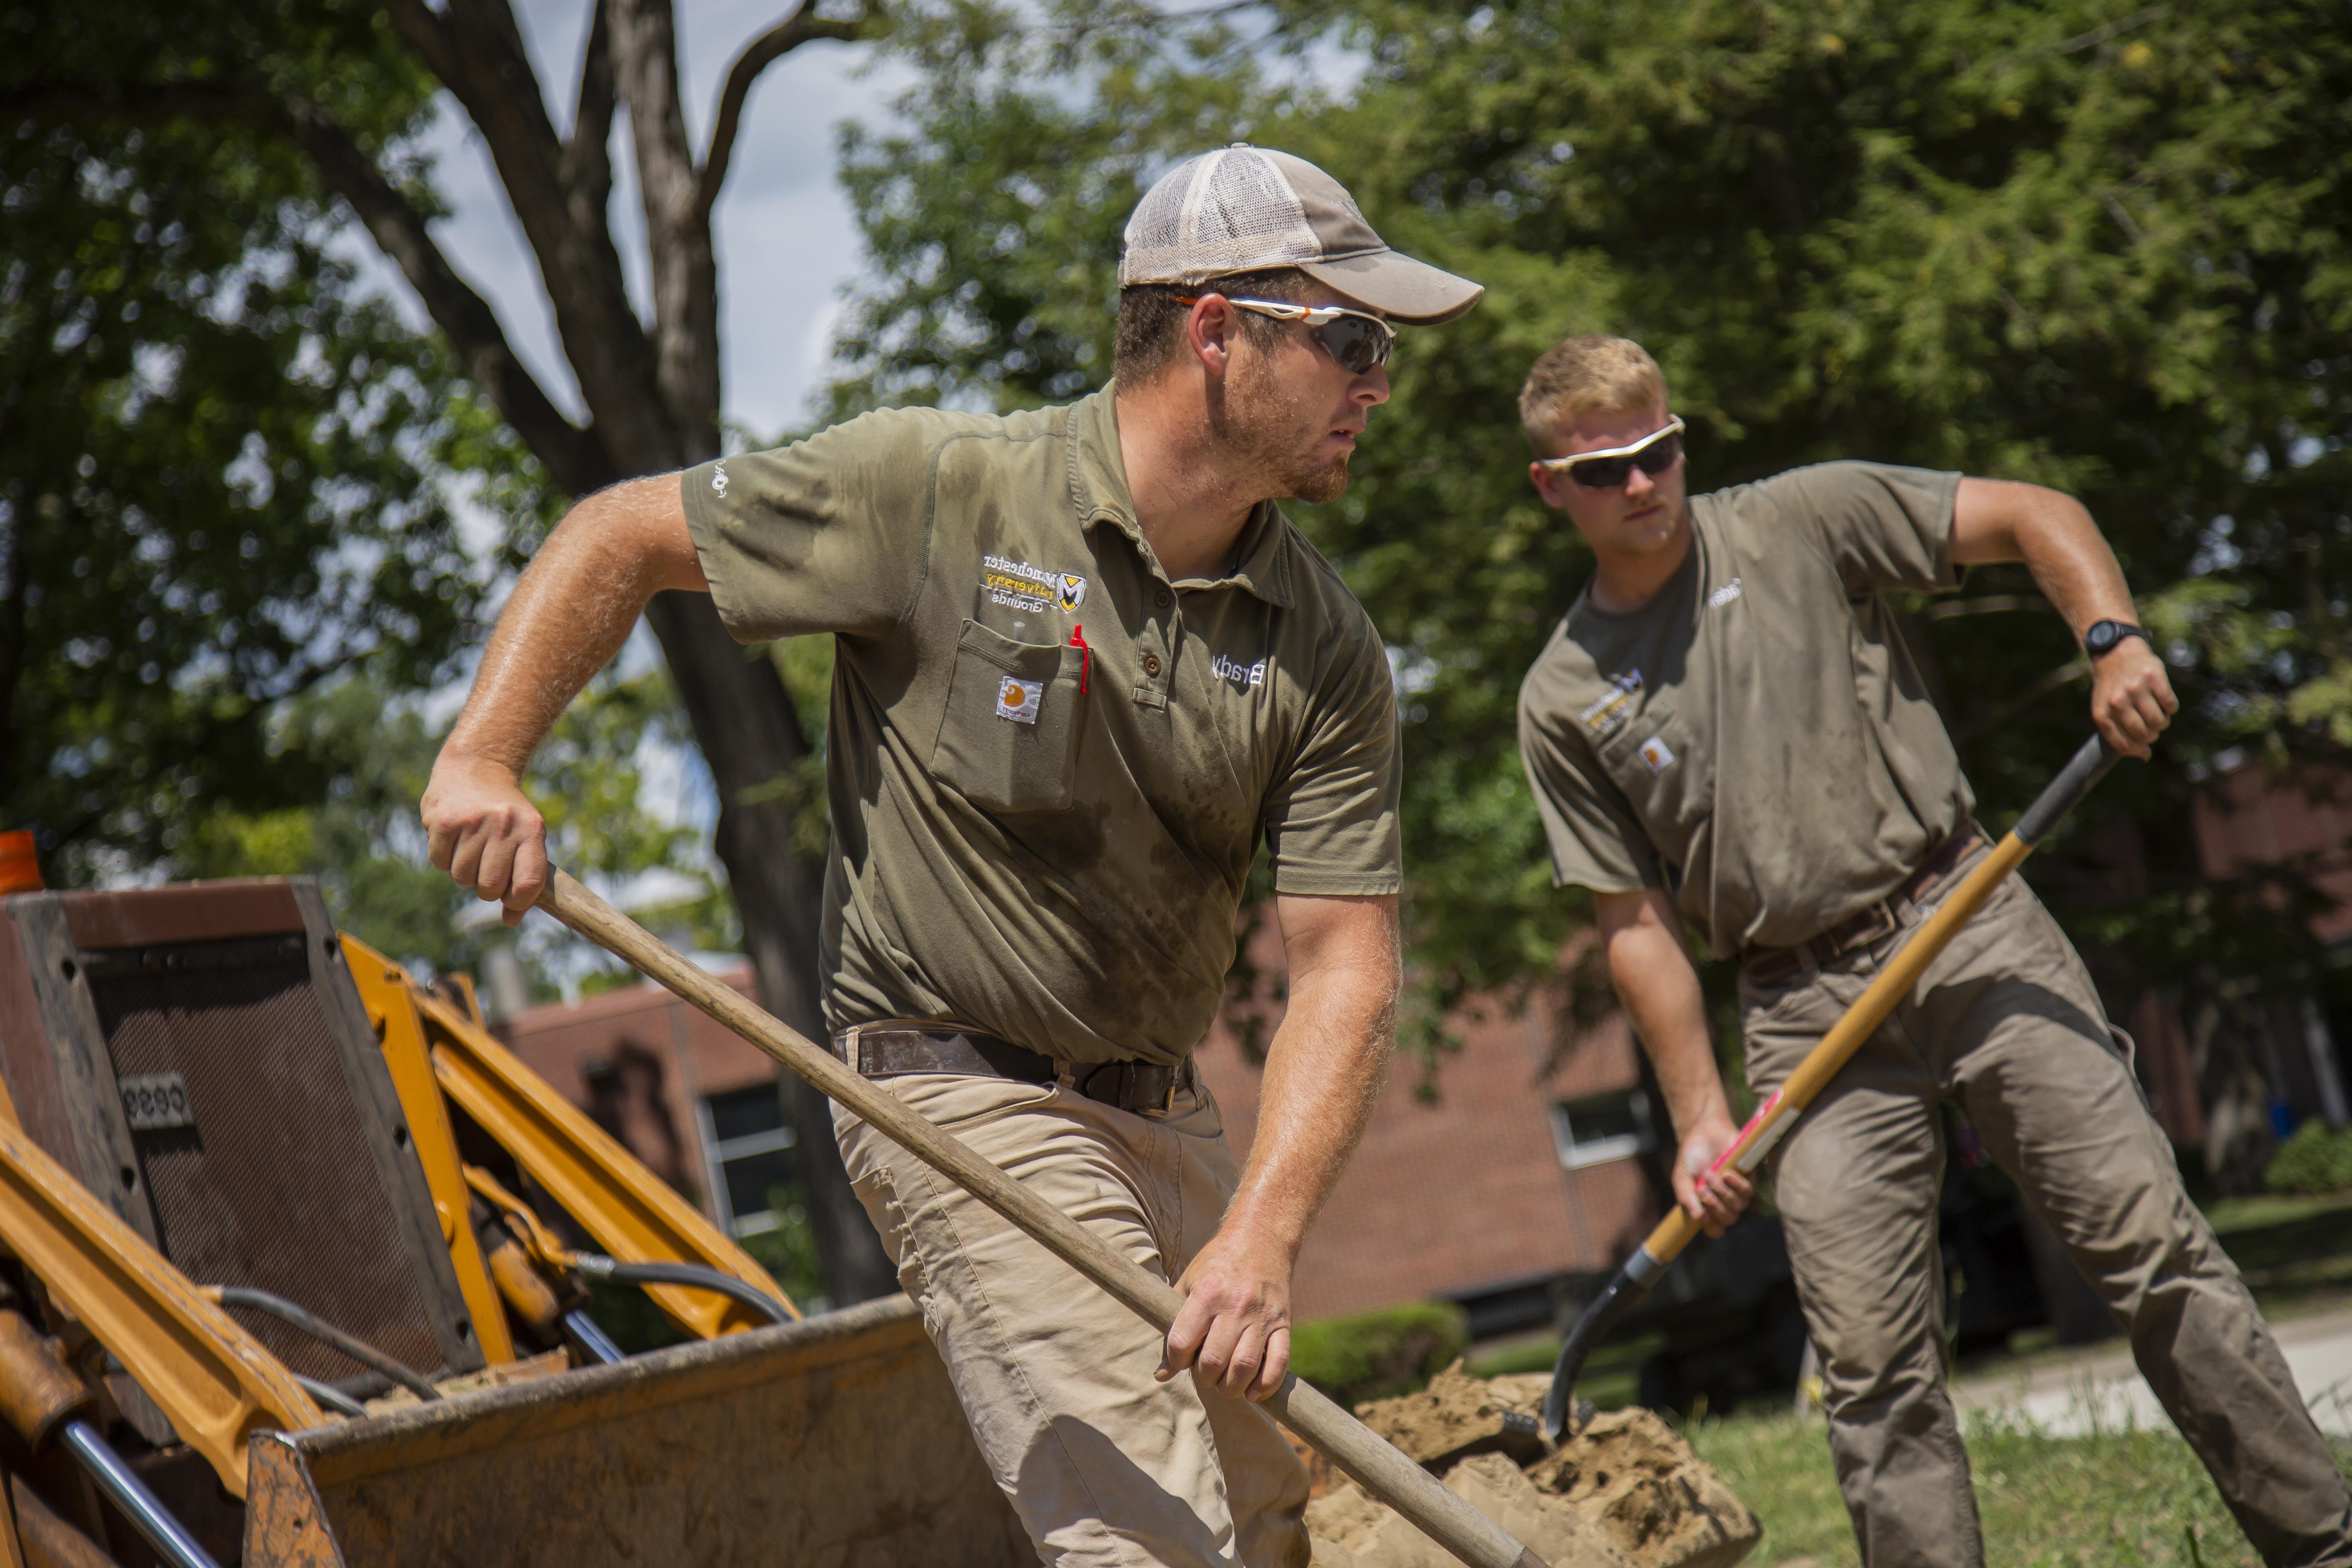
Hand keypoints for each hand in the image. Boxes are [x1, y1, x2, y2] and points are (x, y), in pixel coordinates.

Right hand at [421, 752, 547, 927]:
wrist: (476, 765)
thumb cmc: (506, 813)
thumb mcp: (526, 836)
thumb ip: (524, 878)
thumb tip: (511, 921)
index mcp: (532, 830)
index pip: (529, 884)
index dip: (518, 903)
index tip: (511, 902)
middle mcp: (504, 824)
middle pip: (491, 888)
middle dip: (487, 888)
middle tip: (487, 868)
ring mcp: (472, 822)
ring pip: (462, 879)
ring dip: (464, 872)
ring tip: (471, 848)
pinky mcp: (443, 821)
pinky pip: (439, 863)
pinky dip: (444, 859)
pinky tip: (453, 838)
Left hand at [1161, 1223, 1293, 1401]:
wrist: (1262, 1239)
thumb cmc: (1217, 1265)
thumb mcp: (1188, 1284)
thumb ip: (1173, 1328)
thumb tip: (1161, 1374)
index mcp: (1206, 1294)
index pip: (1182, 1343)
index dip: (1176, 1361)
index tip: (1180, 1359)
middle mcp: (1235, 1305)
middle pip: (1213, 1361)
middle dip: (1203, 1378)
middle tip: (1204, 1374)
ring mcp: (1262, 1316)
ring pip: (1245, 1367)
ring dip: (1231, 1387)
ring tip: (1225, 1384)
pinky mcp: (1284, 1324)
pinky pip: (1279, 1363)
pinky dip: (1266, 1385)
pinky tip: (1253, 1392)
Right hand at [1673, 1115, 1754, 1237]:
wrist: (1705, 1132)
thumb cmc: (1692, 1156)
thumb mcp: (1681, 1178)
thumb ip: (1686, 1199)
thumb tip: (1699, 1219)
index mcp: (1706, 1206)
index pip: (1715, 1230)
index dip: (1712, 1227)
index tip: (1703, 1214)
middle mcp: (1723, 1202)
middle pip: (1728, 1220)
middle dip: (1714, 1205)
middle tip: (1703, 1188)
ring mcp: (1736, 1192)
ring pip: (1738, 1207)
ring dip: (1723, 1193)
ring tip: (1711, 1175)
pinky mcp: (1748, 1179)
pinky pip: (1748, 1192)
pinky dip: (1736, 1185)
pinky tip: (1727, 1173)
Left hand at [2089, 639, 2176, 759]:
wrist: (2116, 653)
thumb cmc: (2112, 687)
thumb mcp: (2104, 709)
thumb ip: (2118, 733)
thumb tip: (2144, 756)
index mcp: (2102, 713)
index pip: (2124, 744)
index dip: (2138, 751)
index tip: (2144, 750)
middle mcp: (2117, 702)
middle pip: (2145, 735)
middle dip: (2151, 735)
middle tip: (2151, 727)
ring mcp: (2135, 689)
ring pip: (2159, 722)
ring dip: (2162, 722)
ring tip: (2156, 713)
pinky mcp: (2154, 677)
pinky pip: (2170, 705)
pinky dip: (2170, 708)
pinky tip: (2163, 701)